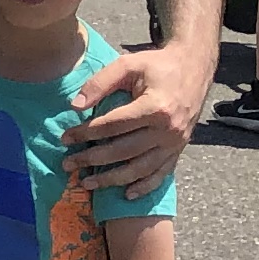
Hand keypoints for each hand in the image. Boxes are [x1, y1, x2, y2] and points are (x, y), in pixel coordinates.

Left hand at [65, 37, 209, 189]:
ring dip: (112, 179)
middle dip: (92, 159)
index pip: (113, 126)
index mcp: (156, 107)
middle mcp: (168, 130)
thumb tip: (74, 106)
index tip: (64, 138)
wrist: (194, 69)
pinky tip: (126, 194)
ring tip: (86, 182)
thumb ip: (100, 83)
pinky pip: (161, 174)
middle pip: (124, 151)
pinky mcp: (179, 150)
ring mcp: (175, 143)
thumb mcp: (128, 65)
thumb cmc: (157, 66)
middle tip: (67, 163)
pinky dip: (144, 186)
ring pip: (140, 168)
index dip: (86, 133)